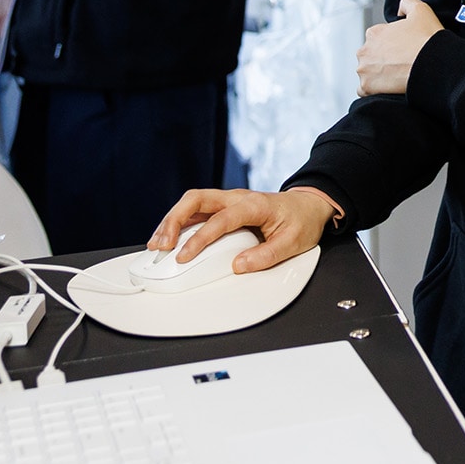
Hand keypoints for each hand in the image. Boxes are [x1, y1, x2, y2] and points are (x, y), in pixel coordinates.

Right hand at [147, 188, 338, 274]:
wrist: (308, 205)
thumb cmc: (301, 221)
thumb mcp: (293, 242)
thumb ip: (266, 255)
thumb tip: (238, 266)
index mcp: (254, 204)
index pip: (220, 219)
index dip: (199, 238)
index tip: (184, 256)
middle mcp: (237, 198)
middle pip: (196, 199)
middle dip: (173, 220)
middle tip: (161, 245)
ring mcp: (228, 201)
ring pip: (192, 203)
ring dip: (171, 221)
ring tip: (156, 244)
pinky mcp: (223, 207)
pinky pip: (196, 211)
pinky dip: (179, 223)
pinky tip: (168, 239)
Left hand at [356, 0, 441, 95]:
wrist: (433, 66)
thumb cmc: (427, 40)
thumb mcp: (421, 10)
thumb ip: (407, 2)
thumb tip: (399, 11)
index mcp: (374, 33)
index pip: (378, 38)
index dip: (392, 44)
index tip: (403, 49)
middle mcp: (364, 50)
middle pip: (370, 55)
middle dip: (382, 59)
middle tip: (401, 63)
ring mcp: (364, 70)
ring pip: (367, 73)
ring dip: (378, 75)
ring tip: (397, 76)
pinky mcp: (367, 88)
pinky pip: (365, 90)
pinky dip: (374, 89)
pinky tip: (389, 87)